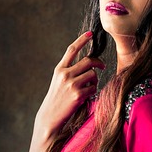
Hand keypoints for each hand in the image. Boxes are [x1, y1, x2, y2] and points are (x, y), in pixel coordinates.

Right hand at [25, 32, 103, 151]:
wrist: (50, 117)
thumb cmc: (57, 99)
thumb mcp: (59, 82)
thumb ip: (70, 71)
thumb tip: (89, 63)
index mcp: (59, 69)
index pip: (72, 50)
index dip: (82, 40)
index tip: (90, 34)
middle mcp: (65, 74)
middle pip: (88, 61)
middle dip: (98, 63)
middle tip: (102, 66)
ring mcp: (71, 84)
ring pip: (93, 74)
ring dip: (95, 81)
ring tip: (88, 88)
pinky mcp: (78, 95)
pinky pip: (93, 88)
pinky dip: (93, 91)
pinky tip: (86, 96)